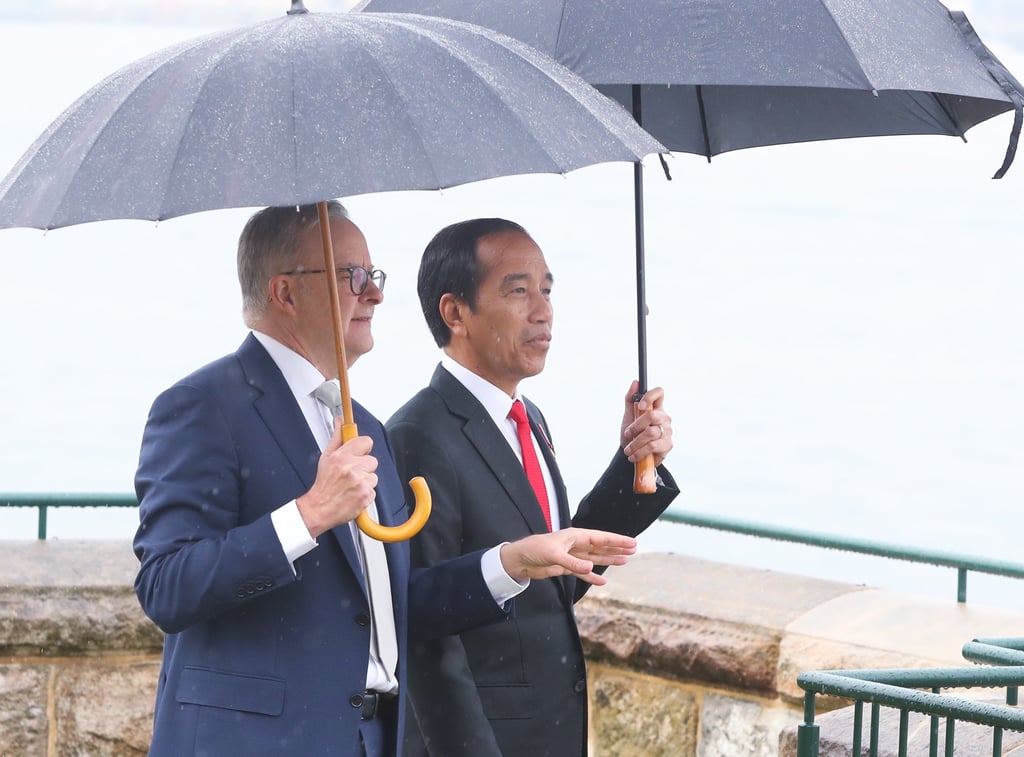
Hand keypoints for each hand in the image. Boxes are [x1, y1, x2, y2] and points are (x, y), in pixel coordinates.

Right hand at [296, 417, 378, 537]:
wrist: (319, 508)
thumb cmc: (323, 484)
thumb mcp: (326, 457)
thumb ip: (337, 438)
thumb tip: (340, 421)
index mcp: (342, 456)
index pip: (366, 442)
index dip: (363, 448)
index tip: (359, 453)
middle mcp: (351, 468)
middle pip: (372, 460)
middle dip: (364, 467)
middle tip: (352, 473)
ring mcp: (360, 482)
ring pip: (374, 476)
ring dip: (366, 481)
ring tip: (352, 485)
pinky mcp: (365, 495)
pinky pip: (373, 490)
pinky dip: (366, 493)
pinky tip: (354, 494)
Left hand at [498, 527, 637, 586]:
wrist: (519, 560)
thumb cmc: (534, 550)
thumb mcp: (554, 555)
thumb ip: (573, 563)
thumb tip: (592, 567)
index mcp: (575, 536)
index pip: (600, 538)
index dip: (616, 540)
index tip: (631, 542)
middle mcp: (575, 545)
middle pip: (601, 546)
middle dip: (617, 548)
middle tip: (634, 549)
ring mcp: (571, 556)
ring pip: (595, 558)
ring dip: (609, 560)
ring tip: (625, 561)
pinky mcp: (565, 567)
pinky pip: (583, 572)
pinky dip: (593, 576)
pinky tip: (603, 581)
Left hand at [620, 381, 672, 466]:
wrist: (634, 454)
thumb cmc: (632, 433)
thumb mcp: (628, 416)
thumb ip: (630, 399)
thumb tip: (635, 383)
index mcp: (656, 407)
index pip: (659, 393)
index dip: (650, 396)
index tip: (640, 405)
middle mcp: (664, 417)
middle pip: (652, 415)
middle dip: (636, 426)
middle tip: (627, 434)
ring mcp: (667, 431)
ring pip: (651, 433)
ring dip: (635, 442)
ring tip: (628, 449)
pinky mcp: (668, 445)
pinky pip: (652, 446)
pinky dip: (640, 452)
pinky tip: (634, 455)